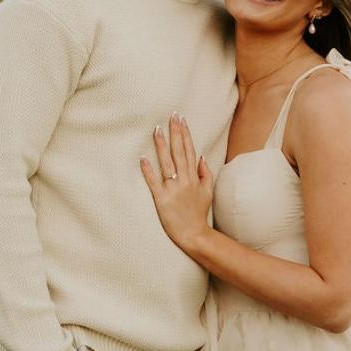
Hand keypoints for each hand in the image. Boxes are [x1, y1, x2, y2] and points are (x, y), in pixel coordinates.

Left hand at [140, 113, 214, 253]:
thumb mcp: (208, 192)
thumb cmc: (199, 213)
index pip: (190, 150)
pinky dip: (148, 170)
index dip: (185, 134)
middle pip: (179, 152)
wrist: (195, 235)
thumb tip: (201, 156)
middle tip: (171, 116)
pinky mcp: (161, 199)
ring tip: (156, 130)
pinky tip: (143, 158)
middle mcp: (184, 180)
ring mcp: (173, 189)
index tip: (181, 119)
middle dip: (175, 133)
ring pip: (166, 163)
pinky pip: (154, 182)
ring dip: (161, 146)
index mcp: (194, 177)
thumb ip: (205, 173)